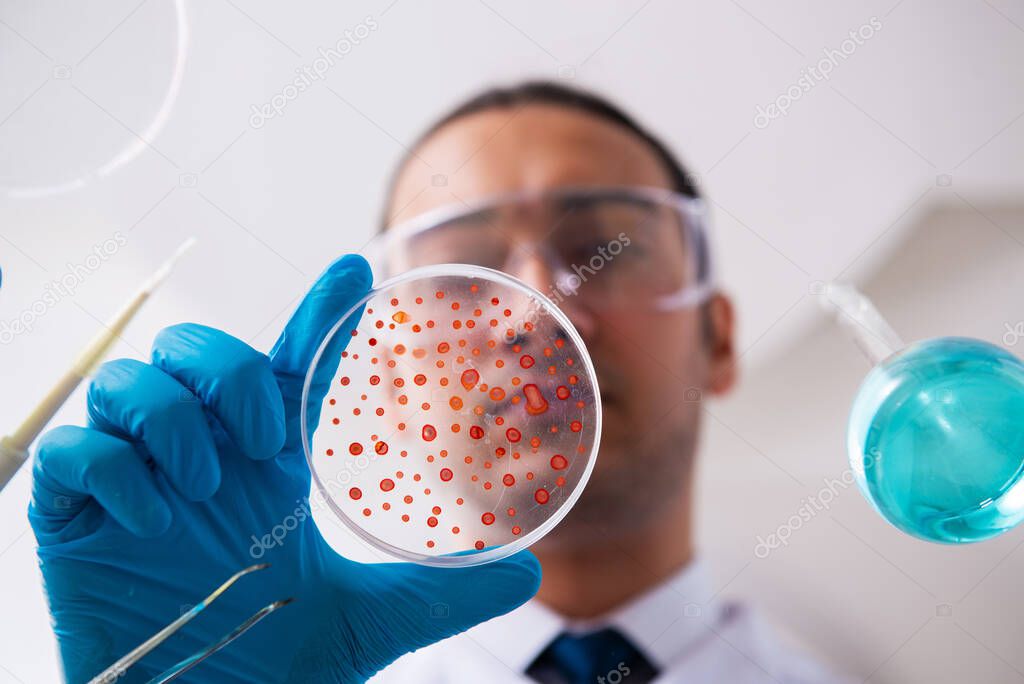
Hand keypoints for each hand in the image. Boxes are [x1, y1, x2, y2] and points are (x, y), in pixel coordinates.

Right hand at [29, 254, 540, 682]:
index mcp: (264, 466)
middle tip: (265, 438)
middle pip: (195, 348)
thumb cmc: (266, 658)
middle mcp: (200, 456)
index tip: (355, 270)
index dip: (317, 314)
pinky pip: (73, 452)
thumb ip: (440, 592)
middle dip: (230, 371)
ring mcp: (133, 481)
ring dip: (173, 419)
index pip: (288, 367)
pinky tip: (156, 520)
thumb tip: (529, 572)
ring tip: (209, 484)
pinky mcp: (71, 516)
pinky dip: (113, 470)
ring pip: (130, 383)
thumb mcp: (366, 618)